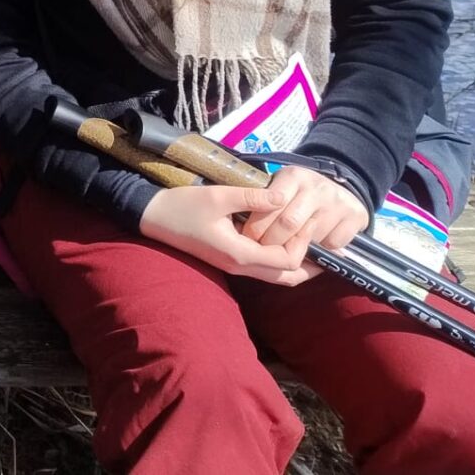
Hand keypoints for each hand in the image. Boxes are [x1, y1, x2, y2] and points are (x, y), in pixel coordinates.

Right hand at [138, 185, 315, 285]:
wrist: (153, 217)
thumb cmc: (183, 206)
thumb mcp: (218, 196)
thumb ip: (252, 197)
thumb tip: (283, 196)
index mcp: (239, 253)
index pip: (286, 260)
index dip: (303, 244)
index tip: (309, 220)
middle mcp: (240, 267)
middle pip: (287, 278)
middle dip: (308, 264)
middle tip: (321, 242)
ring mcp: (234, 267)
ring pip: (277, 277)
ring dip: (296, 263)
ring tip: (309, 243)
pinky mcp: (230, 261)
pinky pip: (265, 269)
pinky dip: (280, 260)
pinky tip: (284, 241)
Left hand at [241, 164, 370, 263]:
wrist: (339, 185)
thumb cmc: (297, 191)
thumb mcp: (277, 185)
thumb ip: (259, 199)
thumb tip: (236, 223)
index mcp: (293, 176)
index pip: (270, 205)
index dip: (256, 226)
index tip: (246, 237)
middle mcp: (316, 187)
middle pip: (288, 225)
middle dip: (271, 242)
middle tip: (260, 251)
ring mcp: (337, 202)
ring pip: (309, 238)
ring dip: (294, 250)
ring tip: (282, 251)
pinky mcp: (354, 217)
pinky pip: (331, 245)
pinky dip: (320, 251)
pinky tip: (311, 245)